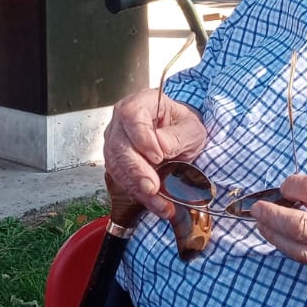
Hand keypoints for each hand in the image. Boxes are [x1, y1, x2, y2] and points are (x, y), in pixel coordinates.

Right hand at [102, 88, 206, 218]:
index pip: (132, 116)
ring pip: (117, 165)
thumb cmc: (183, 127)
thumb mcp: (191, 128)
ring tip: (159, 203)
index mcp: (140, 103)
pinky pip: (121, 179)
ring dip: (137, 187)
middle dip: (136, 170)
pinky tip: (155, 204)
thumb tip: (160, 147)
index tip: (158, 156)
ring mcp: (115, 141)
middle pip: (119, 145)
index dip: (142, 138)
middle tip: (153, 188)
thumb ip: (177, 136)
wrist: (179, 137)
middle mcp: (121, 121)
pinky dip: (138, 194)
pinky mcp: (116, 162)